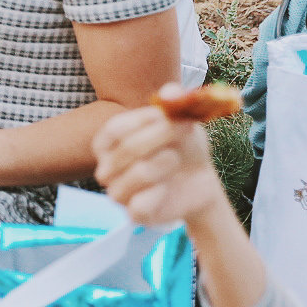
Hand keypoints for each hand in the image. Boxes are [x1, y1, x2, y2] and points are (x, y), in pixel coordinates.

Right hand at [93, 87, 230, 226]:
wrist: (199, 181)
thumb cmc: (182, 147)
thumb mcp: (182, 121)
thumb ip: (175, 104)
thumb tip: (170, 92)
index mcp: (109, 143)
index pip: (115, 129)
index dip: (143, 121)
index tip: (170, 116)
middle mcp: (107, 168)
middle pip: (128, 148)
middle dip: (162, 136)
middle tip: (186, 129)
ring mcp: (118, 193)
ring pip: (138, 173)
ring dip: (165, 163)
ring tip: (175, 160)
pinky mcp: (133, 215)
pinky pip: (141, 204)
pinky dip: (161, 193)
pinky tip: (167, 188)